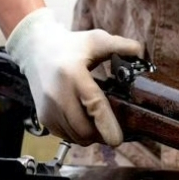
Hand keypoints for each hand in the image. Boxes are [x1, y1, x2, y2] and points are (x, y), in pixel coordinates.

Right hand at [6, 8, 143, 145]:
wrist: (36, 51)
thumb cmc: (69, 46)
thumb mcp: (96, 40)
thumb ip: (121, 46)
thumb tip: (143, 56)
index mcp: (73, 73)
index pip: (93, 104)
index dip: (106, 124)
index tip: (117, 139)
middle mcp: (57, 94)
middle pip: (85, 129)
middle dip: (102, 132)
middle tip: (112, 122)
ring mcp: (48, 108)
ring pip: (76, 137)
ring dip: (90, 134)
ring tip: (96, 117)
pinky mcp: (43, 118)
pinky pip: (66, 136)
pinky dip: (77, 133)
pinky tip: (81, 116)